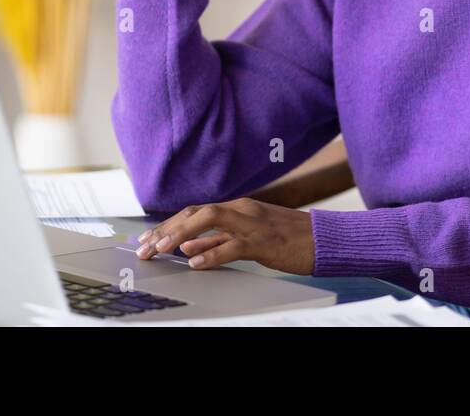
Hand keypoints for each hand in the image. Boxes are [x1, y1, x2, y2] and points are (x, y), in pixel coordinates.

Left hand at [133, 198, 314, 274]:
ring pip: (209, 221)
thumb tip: (189, 247)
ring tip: (160, 250)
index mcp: (238, 207)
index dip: (168, 224)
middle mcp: (242, 209)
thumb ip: (220, 240)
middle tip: (144, 248)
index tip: (147, 239)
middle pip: (195, 212)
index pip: (194, 211)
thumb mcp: (250, 237)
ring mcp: (253, 223)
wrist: (324, 239)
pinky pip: (233, 245)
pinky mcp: (265, 241)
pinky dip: (212, 253)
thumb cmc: (289, 240)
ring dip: (180, 235)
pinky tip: (195, 262)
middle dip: (166, 229)